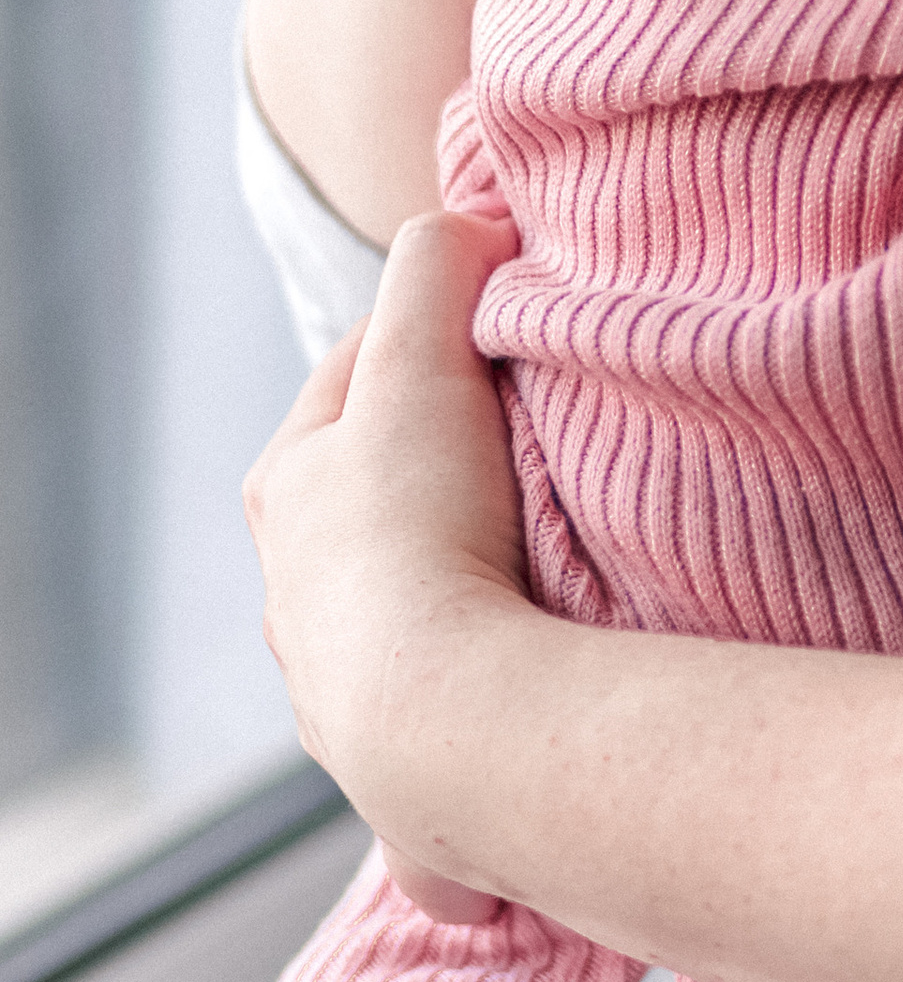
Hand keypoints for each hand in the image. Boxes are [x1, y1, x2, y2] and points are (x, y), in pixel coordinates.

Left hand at [245, 210, 534, 896]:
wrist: (443, 718)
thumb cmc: (420, 529)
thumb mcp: (422, 360)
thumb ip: (437, 267)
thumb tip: (465, 225)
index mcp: (285, 486)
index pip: (362, 369)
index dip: (436, 330)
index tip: (504, 323)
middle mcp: (292, 587)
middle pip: (380, 483)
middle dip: (447, 452)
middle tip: (531, 432)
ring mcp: (337, 678)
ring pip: (405, 588)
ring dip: (458, 564)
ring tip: (537, 549)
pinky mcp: (392, 756)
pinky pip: (440, 683)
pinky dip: (476, 659)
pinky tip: (524, 654)